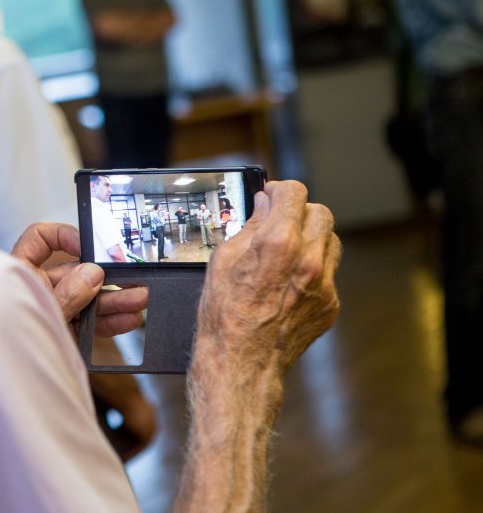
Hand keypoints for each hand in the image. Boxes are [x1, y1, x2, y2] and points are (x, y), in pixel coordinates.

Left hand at [11, 223, 146, 336]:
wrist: (0, 384)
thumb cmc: (1, 340)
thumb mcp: (39, 311)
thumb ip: (66, 294)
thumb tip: (91, 274)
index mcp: (20, 272)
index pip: (39, 239)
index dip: (64, 236)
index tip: (87, 247)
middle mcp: (36, 288)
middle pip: (75, 271)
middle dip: (105, 275)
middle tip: (130, 276)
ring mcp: (51, 311)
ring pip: (87, 298)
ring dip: (114, 299)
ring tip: (139, 300)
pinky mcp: (61, 332)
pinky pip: (88, 322)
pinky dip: (108, 321)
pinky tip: (127, 320)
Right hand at [173, 181, 340, 511]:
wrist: (241, 363)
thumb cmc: (223, 316)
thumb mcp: (222, 260)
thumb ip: (248, 227)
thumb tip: (263, 208)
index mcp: (279, 242)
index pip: (294, 192)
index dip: (279, 190)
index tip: (270, 196)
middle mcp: (309, 260)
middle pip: (320, 212)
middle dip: (298, 212)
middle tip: (279, 220)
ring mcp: (325, 285)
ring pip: (330, 240)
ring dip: (311, 237)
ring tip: (286, 250)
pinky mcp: (330, 305)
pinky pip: (329, 272)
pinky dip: (312, 269)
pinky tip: (289, 282)